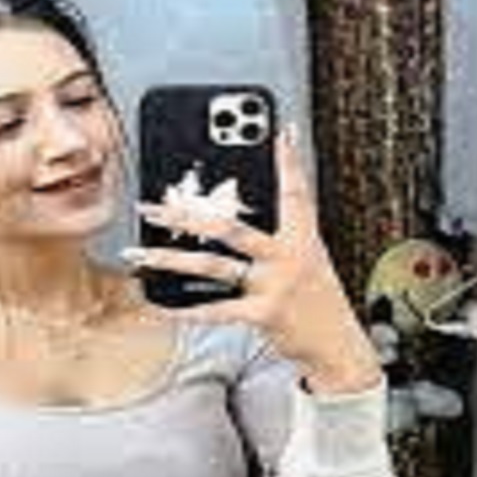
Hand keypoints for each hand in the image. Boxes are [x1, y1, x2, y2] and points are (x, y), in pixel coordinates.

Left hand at [123, 124, 382, 393]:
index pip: (295, 192)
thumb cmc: (315, 300)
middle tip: (152, 206)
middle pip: (232, 226)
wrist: (337, 345)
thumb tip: (235, 222)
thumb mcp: (308, 260)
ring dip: (171, 259)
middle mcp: (289, 256)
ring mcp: (276, 284)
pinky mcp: (265, 313)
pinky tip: (163, 307)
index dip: (289, 161)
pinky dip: (187, 310)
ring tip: (139, 254)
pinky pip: (218, 308)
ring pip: (214, 265)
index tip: (280, 131)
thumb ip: (279, 238)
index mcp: (302, 237)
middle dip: (187, 215)